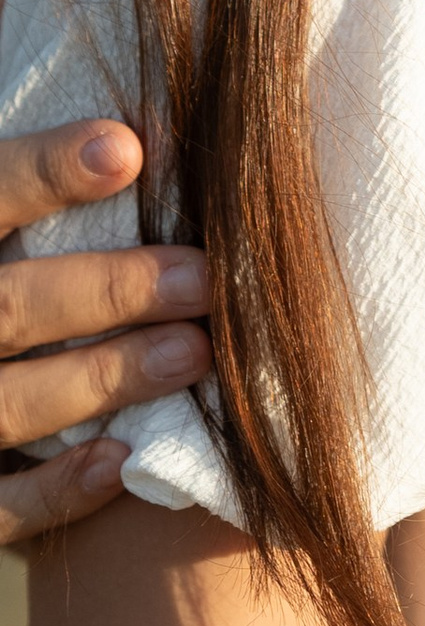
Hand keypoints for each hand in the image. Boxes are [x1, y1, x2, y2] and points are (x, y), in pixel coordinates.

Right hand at [0, 122, 209, 542]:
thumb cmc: (6, 278)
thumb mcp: (1, 234)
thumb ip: (37, 191)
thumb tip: (148, 134)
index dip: (41, 172)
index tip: (130, 151)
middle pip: (6, 306)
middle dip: (107, 291)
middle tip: (204, 279)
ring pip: (7, 403)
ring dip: (103, 379)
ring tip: (195, 354)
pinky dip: (53, 491)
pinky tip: (121, 461)